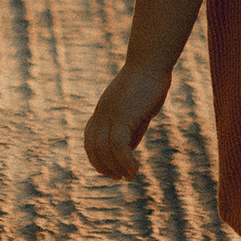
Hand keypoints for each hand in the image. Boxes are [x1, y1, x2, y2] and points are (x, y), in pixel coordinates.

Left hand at [84, 59, 170, 180]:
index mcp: (102, 111)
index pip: (90, 140)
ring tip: (129, 176)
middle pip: (94, 147)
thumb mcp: (136, 111)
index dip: (96, 158)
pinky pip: (118, 145)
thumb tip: (128, 150)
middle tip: (119, 178)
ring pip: (104, 149)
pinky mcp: (123, 115)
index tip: (110, 170)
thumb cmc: (147, 83)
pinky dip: (125, 161)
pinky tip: (134, 170)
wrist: (150, 62)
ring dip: (116, 168)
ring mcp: (110, 115)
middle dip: (104, 167)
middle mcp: (101, 114)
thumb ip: (131, 129)